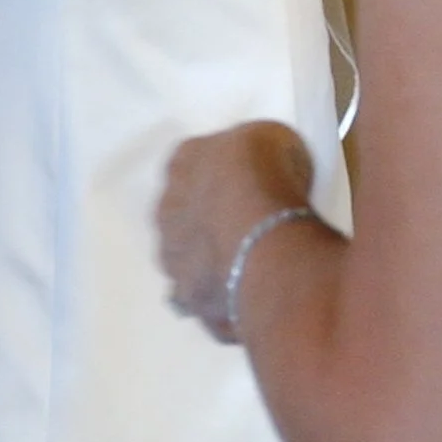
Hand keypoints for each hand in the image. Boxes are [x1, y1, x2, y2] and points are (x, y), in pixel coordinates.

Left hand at [157, 121, 314, 341]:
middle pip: (185, 215)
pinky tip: (252, 298)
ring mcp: (172, 258)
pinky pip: (206, 300)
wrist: (264, 234)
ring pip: (188, 261)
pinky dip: (224, 301)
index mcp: (183, 161)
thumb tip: (262, 175)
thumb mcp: (276, 141)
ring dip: (211, 263)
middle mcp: (166, 209)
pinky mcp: (189, 299)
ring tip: (252, 268)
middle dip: (209, 222)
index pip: (192, 163)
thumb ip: (257, 160)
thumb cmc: (269, 175)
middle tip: (250, 229)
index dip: (222, 176)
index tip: (248, 186)